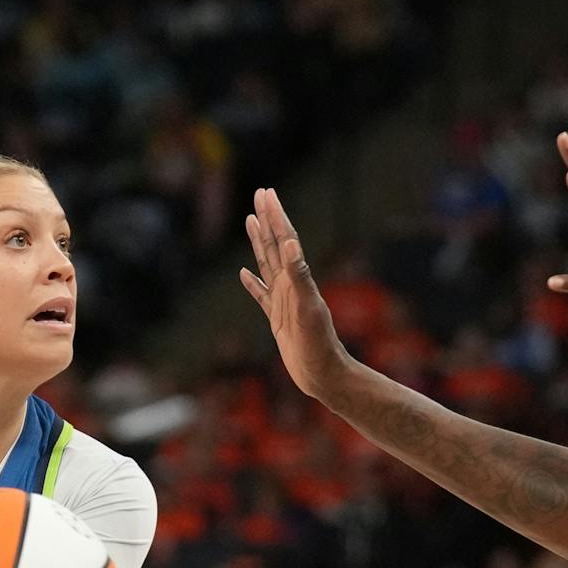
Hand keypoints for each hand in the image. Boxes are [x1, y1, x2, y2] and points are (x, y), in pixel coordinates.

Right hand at [240, 188, 354, 401]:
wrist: (323, 374)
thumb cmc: (319, 344)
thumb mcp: (309, 308)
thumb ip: (300, 275)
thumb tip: (292, 243)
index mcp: (297, 279)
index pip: (285, 239)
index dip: (275, 216)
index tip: (266, 193)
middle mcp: (291, 285)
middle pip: (276, 245)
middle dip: (267, 219)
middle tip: (260, 193)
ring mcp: (283, 301)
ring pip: (267, 264)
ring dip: (259, 242)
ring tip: (251, 221)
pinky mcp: (277, 318)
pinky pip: (261, 295)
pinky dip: (252, 283)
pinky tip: (244, 274)